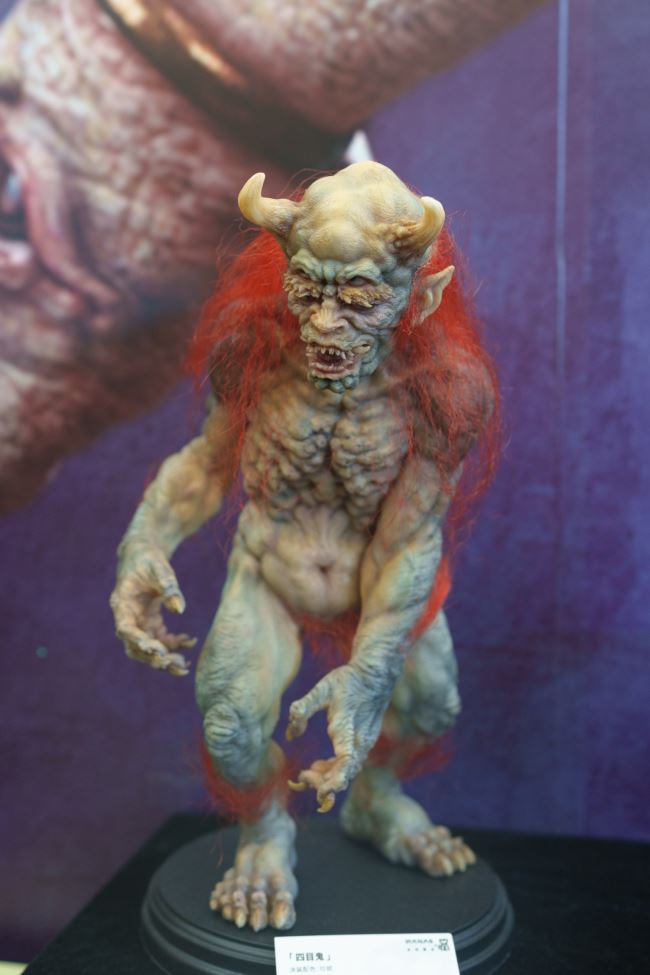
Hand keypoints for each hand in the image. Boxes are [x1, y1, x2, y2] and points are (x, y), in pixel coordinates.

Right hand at [110, 545, 195, 676]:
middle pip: (135, 647)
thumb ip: (169, 586)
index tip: (157, 650)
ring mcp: (139, 621)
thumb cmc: (148, 559)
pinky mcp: (150, 621)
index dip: (139, 641)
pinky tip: (190, 641)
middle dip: (154, 659)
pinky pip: (160, 639)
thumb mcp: (159, 567)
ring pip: (148, 649)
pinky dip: (174, 644)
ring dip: (164, 659)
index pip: (126, 629)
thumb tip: (179, 610)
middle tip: (175, 664)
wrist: (143, 553)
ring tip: (184, 665)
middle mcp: (127, 617)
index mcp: (122, 603)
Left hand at [286, 664, 388, 812]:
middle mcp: (360, 740)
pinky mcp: (364, 744)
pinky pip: (351, 765)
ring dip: (328, 778)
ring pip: (348, 772)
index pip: (345, 760)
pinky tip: (319, 765)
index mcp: (348, 727)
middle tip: (301, 777)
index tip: (322, 793)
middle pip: (345, 773)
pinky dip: (335, 770)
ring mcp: (364, 744)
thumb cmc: (347, 681)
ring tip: (306, 774)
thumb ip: (303, 709)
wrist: (376, 675)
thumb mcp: (322, 689)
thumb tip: (289, 735)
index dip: (335, 779)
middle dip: (323, 783)